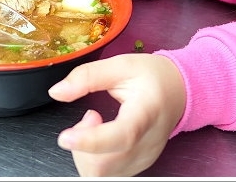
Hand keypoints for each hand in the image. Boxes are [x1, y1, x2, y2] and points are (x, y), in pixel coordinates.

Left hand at [48, 53, 185, 176]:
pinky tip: (101, 136)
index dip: (91, 141)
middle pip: (104, 165)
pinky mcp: (136, 166)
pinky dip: (92, 158)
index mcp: (146, 112)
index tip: (65, 137)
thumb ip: (88, 76)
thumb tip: (57, 92)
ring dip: (84, 153)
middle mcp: (147, 143)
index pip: (122, 135)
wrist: (178, 90)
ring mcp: (143, 158)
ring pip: (101, 174)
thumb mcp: (121, 65)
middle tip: (89, 116)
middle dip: (81, 145)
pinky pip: (105, 174)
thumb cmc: (153, 77)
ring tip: (95, 124)